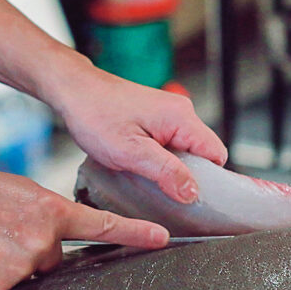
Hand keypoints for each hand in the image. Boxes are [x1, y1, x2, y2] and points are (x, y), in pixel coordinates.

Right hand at [0, 165, 168, 289]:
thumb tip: (51, 236)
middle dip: (35, 249)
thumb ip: (42, 214)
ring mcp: (21, 267)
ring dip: (13, 263)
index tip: (161, 238)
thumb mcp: (17, 191)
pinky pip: (6, 288)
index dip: (134, 234)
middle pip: (54, 259)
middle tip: (3, 232)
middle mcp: (41, 242)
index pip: (100, 227)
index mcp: (49, 211)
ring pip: (30, 274)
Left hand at [52, 66, 226, 203]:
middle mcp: (180, 112)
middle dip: (186, 175)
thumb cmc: (94, 113)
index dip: (210, 180)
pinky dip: (160, 158)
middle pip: (202, 154)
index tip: (193, 199)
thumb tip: (192, 192)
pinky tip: (140, 164)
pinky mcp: (156, 117)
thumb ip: (165, 172)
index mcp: (181, 118)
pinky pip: (170, 144)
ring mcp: (168, 114)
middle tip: (161, 189)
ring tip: (145, 175)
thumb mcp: (130, 152)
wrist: (74, 90)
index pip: (216, 155)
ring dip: (170, 167)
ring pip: (185, 151)